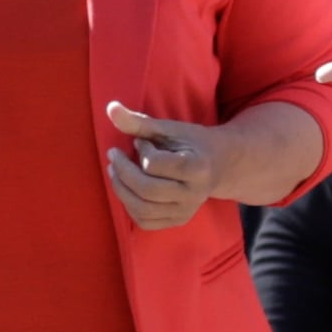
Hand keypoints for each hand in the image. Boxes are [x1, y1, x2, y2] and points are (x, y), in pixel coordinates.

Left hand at [104, 102, 230, 233]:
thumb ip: (140, 122)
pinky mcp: (178, 220)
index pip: (154, 164)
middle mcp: (194, 194)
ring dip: (121, 190)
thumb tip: (111, 109)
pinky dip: (129, 206)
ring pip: (142, 209)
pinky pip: (145, 222)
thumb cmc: (193, 143)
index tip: (140, 141)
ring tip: (115, 172)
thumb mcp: (171, 129)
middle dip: (122, 172)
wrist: (220, 164)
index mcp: (197, 168)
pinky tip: (127, 189)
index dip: (141, 151)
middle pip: (146, 190)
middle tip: (113, 157)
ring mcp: (186, 211)